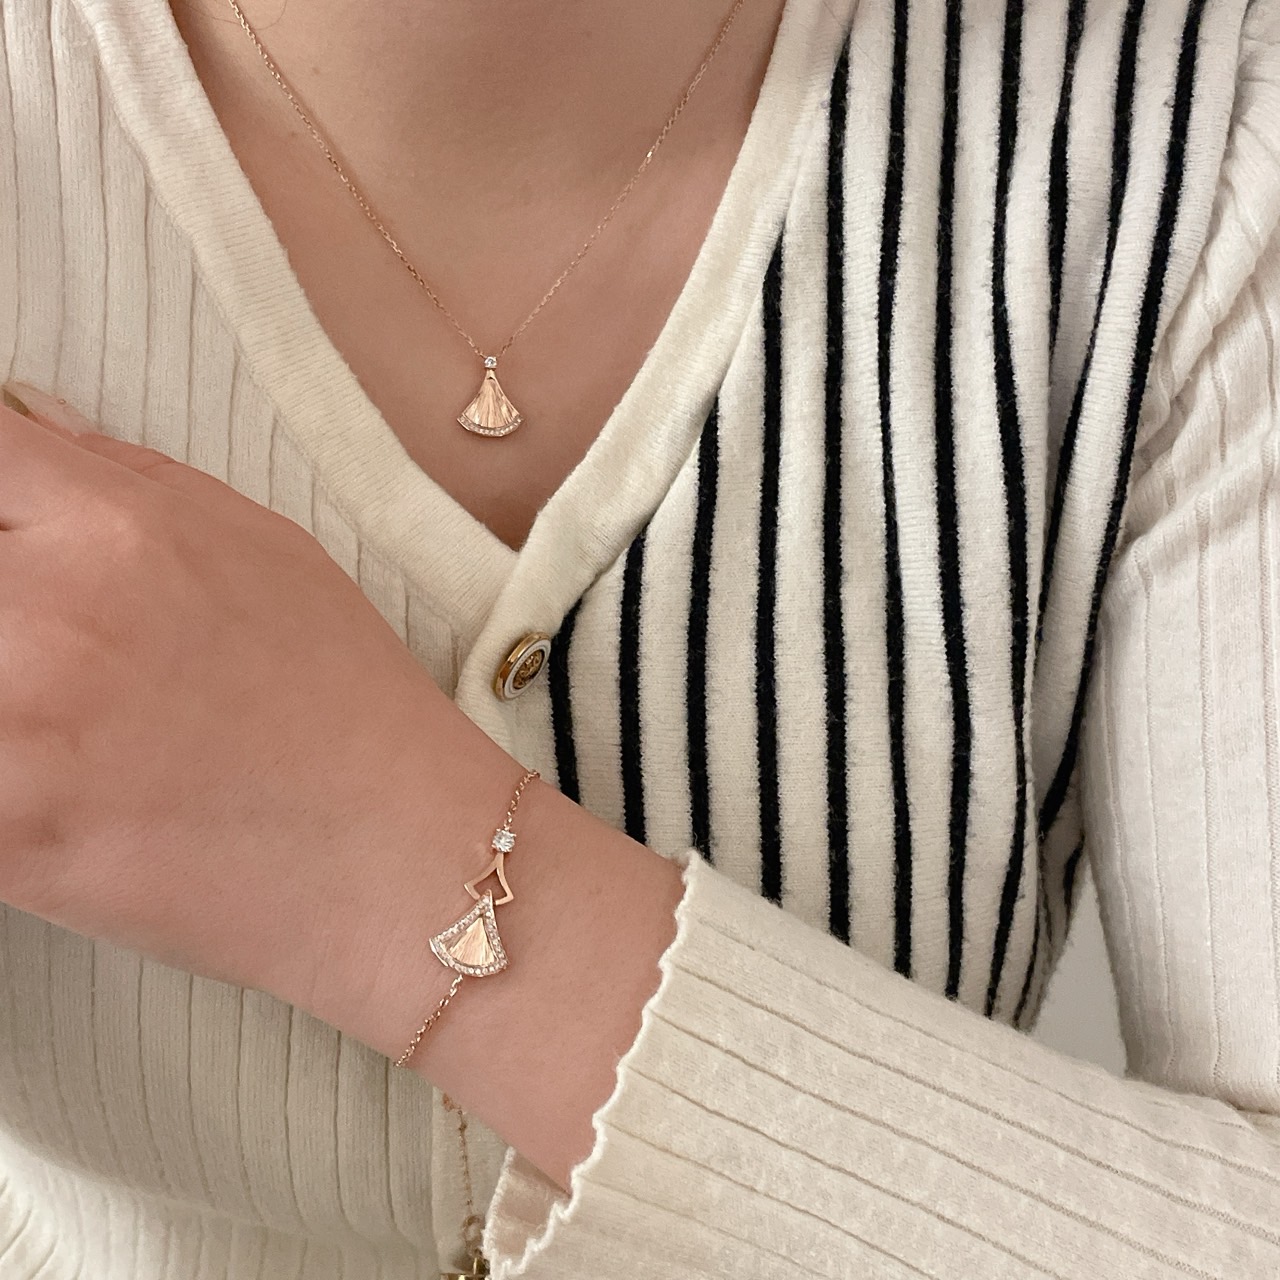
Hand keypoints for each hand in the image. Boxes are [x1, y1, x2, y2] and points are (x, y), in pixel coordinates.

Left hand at [0, 383, 498, 1023]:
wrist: (394, 856)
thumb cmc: (346, 702)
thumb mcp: (266, 548)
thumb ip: (125, 472)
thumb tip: (24, 415)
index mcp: (117, 529)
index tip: (9, 526)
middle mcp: (51, 614)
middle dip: (2, 596)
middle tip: (44, 635)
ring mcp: (11, 731)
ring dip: (5, 682)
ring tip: (65, 714)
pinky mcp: (0, 835)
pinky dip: (3, 777)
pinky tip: (61, 780)